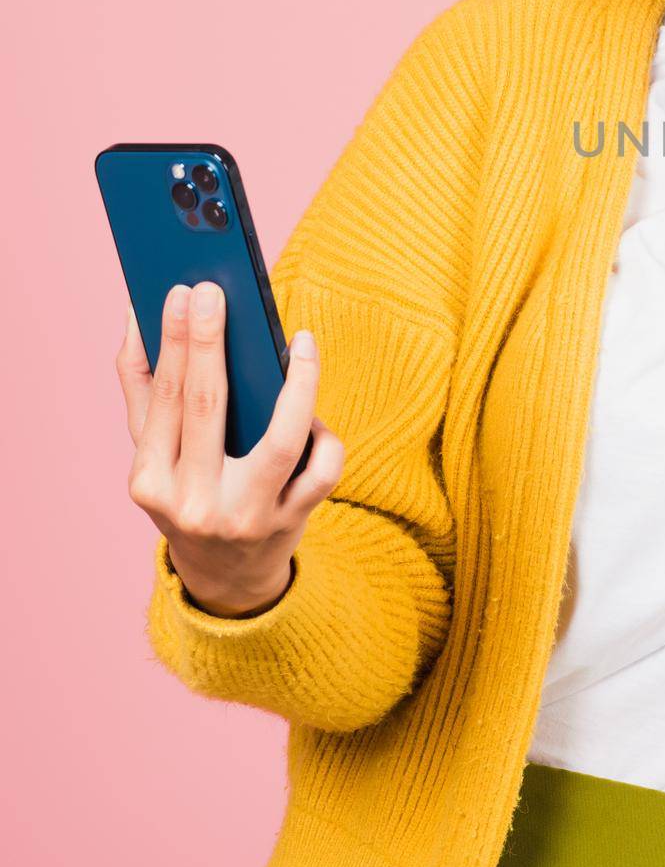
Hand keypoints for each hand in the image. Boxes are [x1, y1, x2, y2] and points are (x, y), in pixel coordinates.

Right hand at [119, 281, 343, 616]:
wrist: (225, 576)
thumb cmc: (188, 493)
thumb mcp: (155, 456)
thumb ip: (143, 391)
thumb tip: (139, 318)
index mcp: (150, 482)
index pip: (165, 400)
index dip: (175, 342)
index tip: (181, 291)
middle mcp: (194, 502)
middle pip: (207, 407)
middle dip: (210, 341)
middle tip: (216, 290)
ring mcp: (246, 515)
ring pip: (281, 438)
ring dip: (296, 382)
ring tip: (300, 342)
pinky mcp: (291, 522)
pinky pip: (322, 468)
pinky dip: (324, 435)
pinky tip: (317, 414)